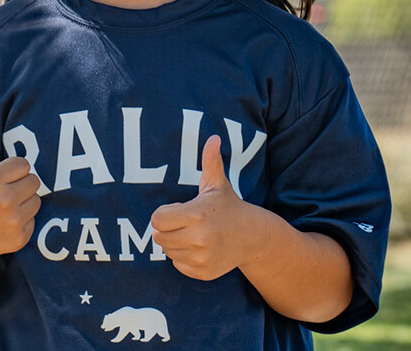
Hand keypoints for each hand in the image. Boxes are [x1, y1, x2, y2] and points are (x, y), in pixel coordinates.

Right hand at [0, 127, 41, 266]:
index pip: (24, 164)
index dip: (13, 169)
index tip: (0, 176)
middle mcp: (5, 201)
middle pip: (34, 181)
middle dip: (21, 183)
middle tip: (4, 191)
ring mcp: (13, 221)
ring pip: (36, 200)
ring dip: (25, 201)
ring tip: (4, 206)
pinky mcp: (20, 237)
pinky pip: (34, 219)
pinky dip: (23, 220)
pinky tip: (5, 222)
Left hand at [151, 135, 258, 280]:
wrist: (253, 237)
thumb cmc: (228, 207)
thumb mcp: (217, 184)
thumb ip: (211, 161)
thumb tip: (214, 137)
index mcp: (197, 214)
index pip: (157, 219)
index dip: (164, 214)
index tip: (178, 210)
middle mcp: (199, 238)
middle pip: (159, 237)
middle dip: (168, 229)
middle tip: (185, 223)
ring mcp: (202, 257)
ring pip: (167, 252)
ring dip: (175, 243)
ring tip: (193, 234)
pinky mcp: (203, 272)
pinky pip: (177, 265)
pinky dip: (183, 258)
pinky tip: (199, 248)